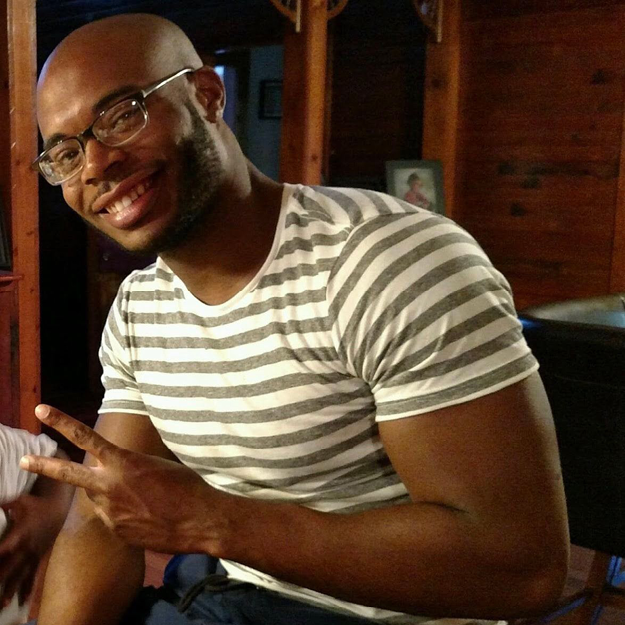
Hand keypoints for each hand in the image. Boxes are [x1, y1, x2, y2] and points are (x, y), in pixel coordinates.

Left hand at [0, 492, 59, 606]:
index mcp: (22, 531)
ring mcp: (34, 553)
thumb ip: (4, 505)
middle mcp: (28, 545)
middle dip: (2, 577)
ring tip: (3, 604)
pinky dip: (28, 588)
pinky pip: (33, 574)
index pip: (7, 545)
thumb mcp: (20, 501)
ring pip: (22, 574)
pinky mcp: (39, 557)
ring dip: (12, 589)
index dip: (0, 553)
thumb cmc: (36, 504)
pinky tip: (23, 602)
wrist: (58, 509)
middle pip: (13, 565)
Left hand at [20, 405, 222, 554]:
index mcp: (123, 462)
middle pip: (69, 474)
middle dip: (45, 465)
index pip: (85, 437)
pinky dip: (126, 514)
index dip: (61, 422)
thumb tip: (117, 475)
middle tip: (23, 459)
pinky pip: (113, 518)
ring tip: (144, 498)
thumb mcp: (157, 465)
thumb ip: (129, 468)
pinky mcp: (115, 531)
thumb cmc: (185, 485)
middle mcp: (110, 486)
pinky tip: (149, 516)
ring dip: (112, 494)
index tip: (41, 410)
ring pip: (99, 497)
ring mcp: (110, 511)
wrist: (199, 520)